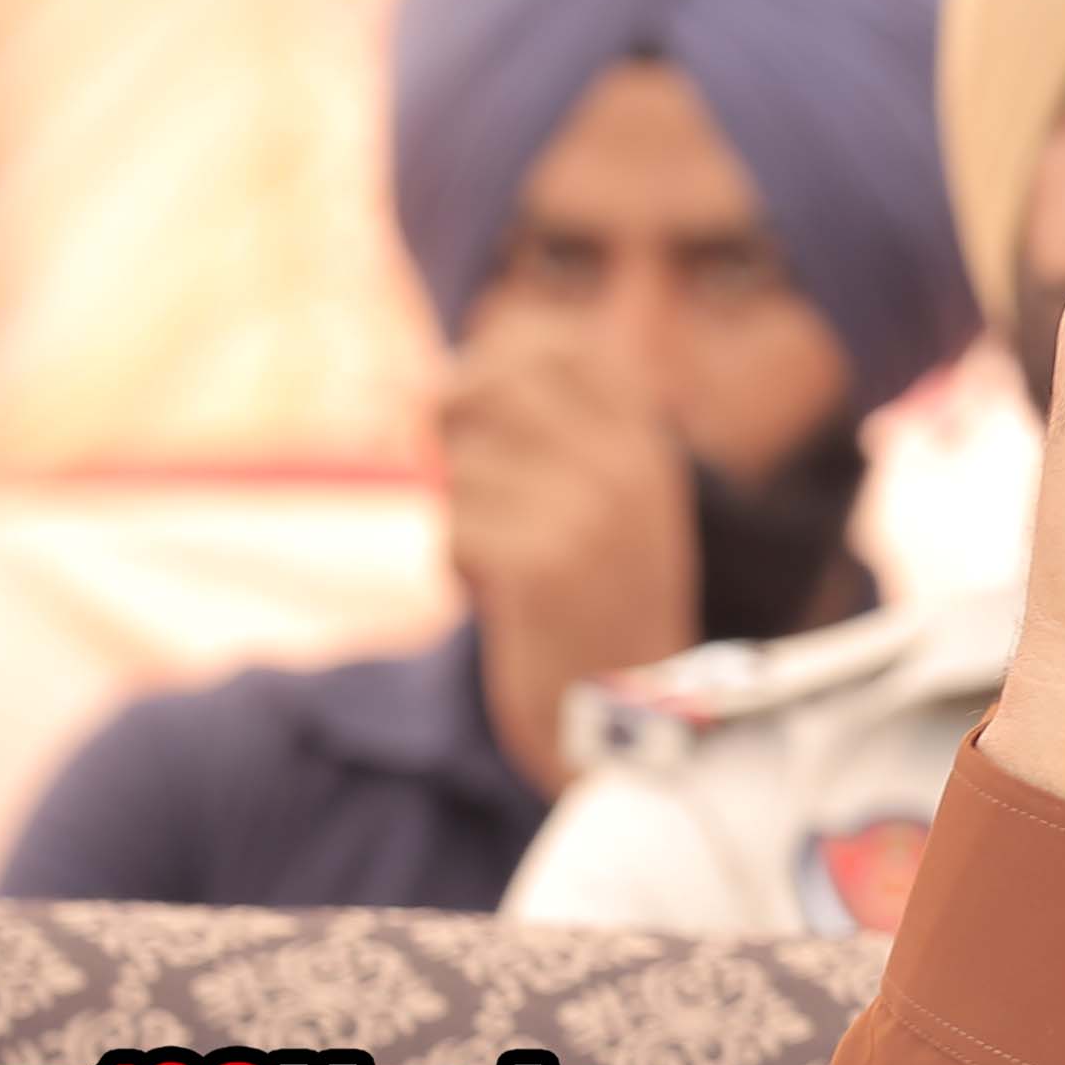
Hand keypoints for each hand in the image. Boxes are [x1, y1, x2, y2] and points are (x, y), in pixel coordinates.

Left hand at [441, 306, 697, 793]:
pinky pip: (457, 528)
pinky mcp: (543, 564)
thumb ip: (541, 438)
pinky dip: (461, 567)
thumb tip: (418, 383)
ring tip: (506, 562)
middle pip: (488, 386)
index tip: (479, 408)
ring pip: (462, 465)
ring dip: (463, 513)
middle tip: (459, 475)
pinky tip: (504, 602)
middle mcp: (627, 465)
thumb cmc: (596, 608)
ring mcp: (590, 512)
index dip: (495, 356)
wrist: (631, 722)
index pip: (558, 342)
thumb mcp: (601, 507)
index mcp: (646, 444)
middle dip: (450, 423)